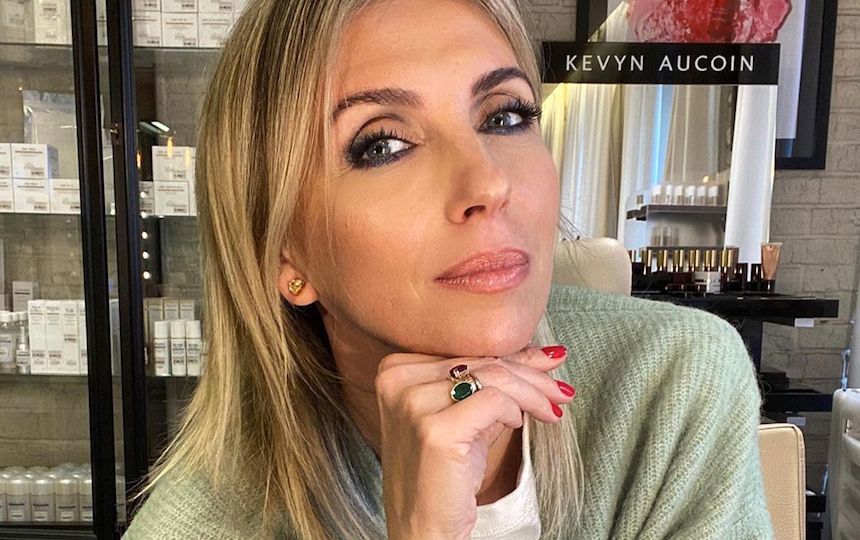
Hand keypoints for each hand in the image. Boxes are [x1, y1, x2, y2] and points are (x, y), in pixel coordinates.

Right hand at [376, 346, 573, 538]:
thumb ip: (495, 380)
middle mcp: (397, 381)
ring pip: (493, 377)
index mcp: (395, 370)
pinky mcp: (435, 430)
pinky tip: (518, 424)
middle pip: (481, 360)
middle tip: (561, 392)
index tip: (549, 364)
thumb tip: (548, 353)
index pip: (466, 349)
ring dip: (532, 393)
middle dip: (531, 375)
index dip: (513, 356)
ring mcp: (413, 404)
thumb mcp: (468, 414)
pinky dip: (514, 411)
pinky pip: (493, 402)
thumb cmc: (445, 473)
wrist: (424, 529)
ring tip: (552, 409)